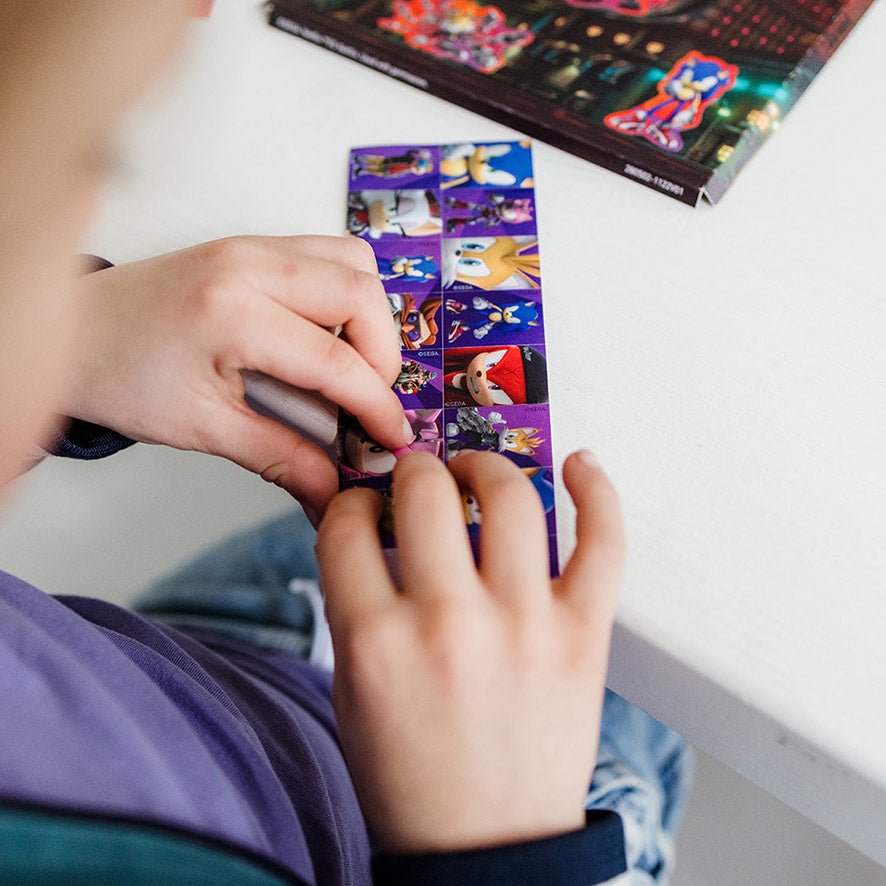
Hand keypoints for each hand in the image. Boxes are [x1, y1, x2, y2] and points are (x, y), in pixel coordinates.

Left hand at [66, 235, 408, 521]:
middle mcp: (247, 264)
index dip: (377, 404)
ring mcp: (250, 245)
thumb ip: (279, 457)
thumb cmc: (120, 378)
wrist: (71, 332)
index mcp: (229, 313)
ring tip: (350, 366)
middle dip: (384, 355)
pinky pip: (327, 254)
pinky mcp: (251, 244)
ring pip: (353, 262)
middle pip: (360, 292)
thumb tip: (334, 492)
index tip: (393, 438)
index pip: (335, 359)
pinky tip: (325, 335)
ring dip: (369, 317)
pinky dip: (345, 294)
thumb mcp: (201, 428)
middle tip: (369, 401)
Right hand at [316, 449, 622, 852]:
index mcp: (376, 644)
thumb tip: (373, 526)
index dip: (350, 505)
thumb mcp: (354, 691)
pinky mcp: (583, 637)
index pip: (346, 529)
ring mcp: (524, 626)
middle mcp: (449, 625)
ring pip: (510, 497)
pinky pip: (602, 543)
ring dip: (486, 466)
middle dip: (414, 471)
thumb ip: (357, 606)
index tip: (364, 506)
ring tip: (478, 470)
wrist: (487, 849)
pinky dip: (597, 492)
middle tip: (420, 476)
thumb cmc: (413, 776)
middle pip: (424, 493)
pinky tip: (579, 465)